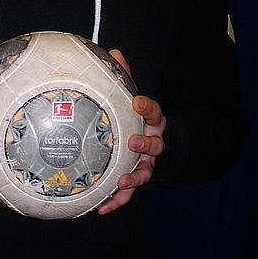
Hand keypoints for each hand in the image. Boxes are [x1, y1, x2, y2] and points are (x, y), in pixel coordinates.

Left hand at [97, 49, 165, 214]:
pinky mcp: (134, 179)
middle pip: (156, 144)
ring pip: (145, 172)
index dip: (146, 105)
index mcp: (150, 119)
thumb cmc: (130, 113)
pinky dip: (117, 200)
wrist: (144, 139)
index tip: (135, 100)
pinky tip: (101, 207)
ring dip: (134, 178)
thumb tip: (113, 51)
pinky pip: (128, 194)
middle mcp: (152, 141)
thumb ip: (121, 75)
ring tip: (120, 181)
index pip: (153, 110)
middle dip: (146, 144)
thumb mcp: (127, 94)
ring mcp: (145, 163)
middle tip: (133, 142)